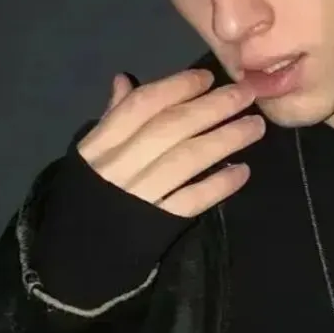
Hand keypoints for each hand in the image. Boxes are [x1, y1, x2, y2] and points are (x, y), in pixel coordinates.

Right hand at [76, 69, 263, 217]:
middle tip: (246, 94)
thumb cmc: (87, 196)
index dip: (177, 88)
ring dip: (225, 139)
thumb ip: (112, 118)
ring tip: (255, 127)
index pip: (141, 106)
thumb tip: (124, 80)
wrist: (77, 255)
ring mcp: (140, 196)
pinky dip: (218, 185)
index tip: (208, 78)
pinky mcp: (157, 225)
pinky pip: (192, 200)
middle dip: (213, 107)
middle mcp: (120, 166)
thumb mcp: (90, 155)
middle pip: (171, 127)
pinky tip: (242, 171)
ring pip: (186, 159)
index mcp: (100, 144)